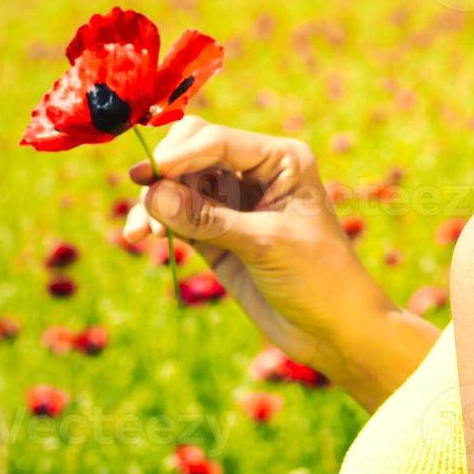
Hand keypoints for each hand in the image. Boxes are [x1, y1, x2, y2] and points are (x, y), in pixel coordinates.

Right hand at [122, 117, 438, 408]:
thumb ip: (208, 218)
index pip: (218, 141)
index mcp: (280, 159)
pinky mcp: (216, 233)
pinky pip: (177, 215)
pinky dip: (156, 221)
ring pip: (178, 184)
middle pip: (193, 151)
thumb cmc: (319, 278)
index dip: (179, 154)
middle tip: (143, 198)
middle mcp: (255, 172)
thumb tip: (152, 194)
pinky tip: (140, 235)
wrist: (336, 331)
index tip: (146, 174)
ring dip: (153, 201)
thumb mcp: (265, 243)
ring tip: (137, 233)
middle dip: (164, 172)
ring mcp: (233, 202)